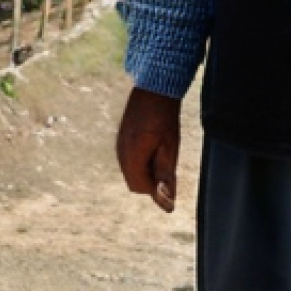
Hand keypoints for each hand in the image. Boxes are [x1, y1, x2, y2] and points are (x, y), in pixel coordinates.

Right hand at [116, 87, 181, 212]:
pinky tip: (154, 141)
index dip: (157, 187)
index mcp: (131, 157)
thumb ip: (165, 176)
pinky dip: (141, 157)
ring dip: (147, 167)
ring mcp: (120, 143)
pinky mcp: (122, 135)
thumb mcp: (170, 148)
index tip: (170, 174)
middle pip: (134, 180)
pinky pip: (129, 156)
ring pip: (131, 169)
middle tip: (168, 159)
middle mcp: (121, 152)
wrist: (154, 86)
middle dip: (151, 178)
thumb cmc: (165, 117)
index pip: (140, 187)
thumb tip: (168, 204)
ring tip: (163, 147)